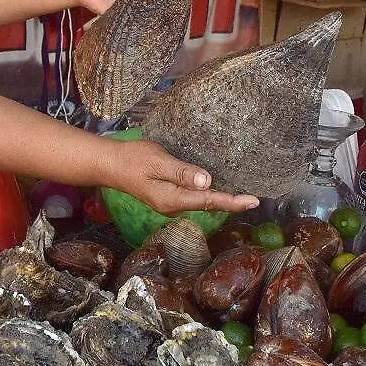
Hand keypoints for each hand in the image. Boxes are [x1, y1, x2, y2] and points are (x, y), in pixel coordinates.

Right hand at [102, 139, 259, 214]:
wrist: (109, 164)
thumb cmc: (132, 159)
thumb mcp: (158, 162)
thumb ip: (183, 172)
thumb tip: (208, 182)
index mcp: (172, 199)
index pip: (209, 201)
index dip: (233, 202)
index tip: (253, 202)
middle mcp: (173, 206)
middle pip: (208, 204)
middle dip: (231, 202)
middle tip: (255, 198)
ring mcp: (170, 202)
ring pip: (201, 201)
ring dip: (221, 198)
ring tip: (243, 194)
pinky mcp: (168, 195)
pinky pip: (193, 196)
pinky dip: (208, 192)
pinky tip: (218, 186)